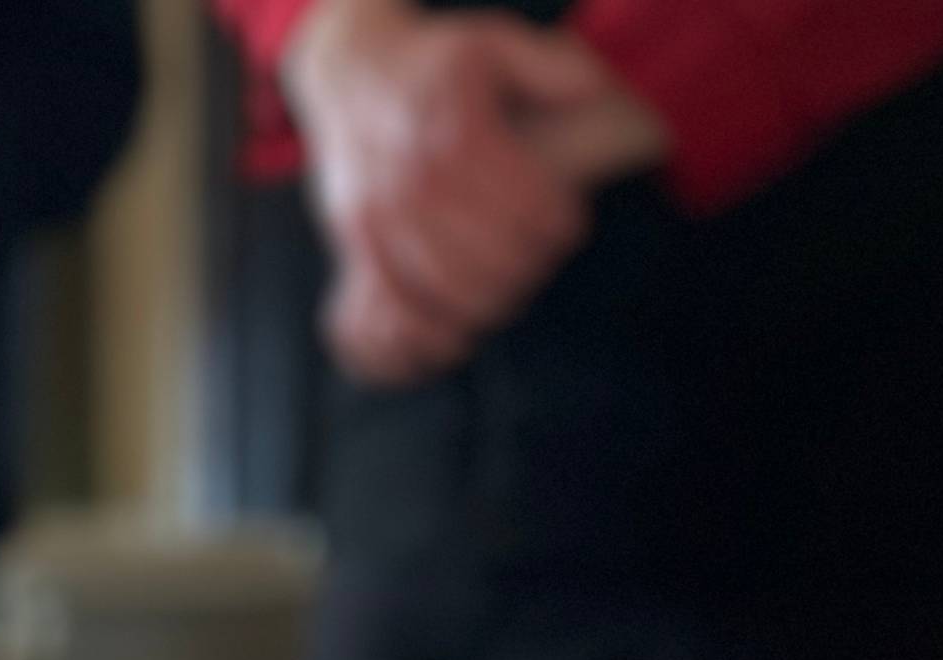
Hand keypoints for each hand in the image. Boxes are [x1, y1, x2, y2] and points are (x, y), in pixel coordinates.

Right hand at [285, 0, 660, 385]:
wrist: (346, 71)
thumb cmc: (430, 63)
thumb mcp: (493, 42)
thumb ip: (550, 67)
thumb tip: (596, 95)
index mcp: (458, 133)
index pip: (528, 205)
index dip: (559, 227)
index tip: (568, 225)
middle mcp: (416, 179)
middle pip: (494, 255)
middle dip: (530, 266)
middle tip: (540, 257)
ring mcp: (382, 217)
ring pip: (450, 289)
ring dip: (491, 301)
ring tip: (509, 287)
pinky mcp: (358, 245)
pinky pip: (397, 309)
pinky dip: (433, 333)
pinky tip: (460, 334)